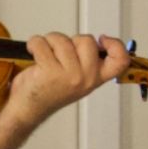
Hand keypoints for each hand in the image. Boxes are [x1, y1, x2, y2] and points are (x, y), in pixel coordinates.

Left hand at [4, 33, 130, 125]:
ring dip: (48, 42)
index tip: (102, 39)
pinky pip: (41, 43)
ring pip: (61, 40)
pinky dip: (34, 44)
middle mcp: (86, 78)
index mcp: (96, 78)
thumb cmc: (48, 90)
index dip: (116, 44)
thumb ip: (87, 62)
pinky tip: (33, 52)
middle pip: (86, 40)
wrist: (27, 109)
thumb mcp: (77, 79)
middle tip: (59, 52)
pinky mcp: (49, 72)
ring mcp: (69, 75)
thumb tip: (93, 41)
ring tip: (43, 54)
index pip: (120, 60)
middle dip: (69, 40)